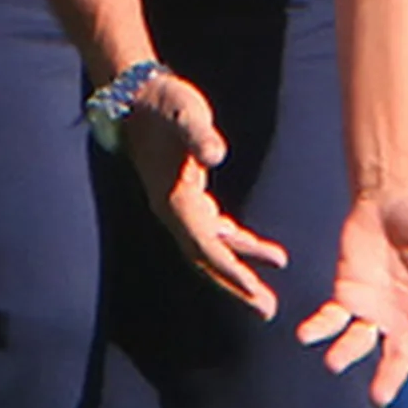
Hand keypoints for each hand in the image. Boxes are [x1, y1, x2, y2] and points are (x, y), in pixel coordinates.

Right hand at [105, 71, 286, 316]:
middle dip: (236, 286)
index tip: (255, 292)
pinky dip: (236, 245)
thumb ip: (200, 135)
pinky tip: (261, 252)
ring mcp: (178, 207)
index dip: (230, 271)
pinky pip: (213, 233)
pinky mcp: (186, 197)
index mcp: (175, 200)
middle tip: (268, 310)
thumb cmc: (166, 104)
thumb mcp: (186, 113)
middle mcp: (173, 211)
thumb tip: (216, 154)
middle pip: (207, 261)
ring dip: (239, 271)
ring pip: (211, 251)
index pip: (206, 246)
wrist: (139, 96)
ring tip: (267, 294)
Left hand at [295, 188, 407, 405]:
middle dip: (389, 377)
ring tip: (335, 363)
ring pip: (362, 343)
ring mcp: (375, 311)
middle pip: (399, 357)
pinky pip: (332, 319)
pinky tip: (306, 335)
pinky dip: (320, 328)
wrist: (391, 194)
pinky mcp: (347, 296)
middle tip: (378, 396)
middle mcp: (407, 319)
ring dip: (348, 354)